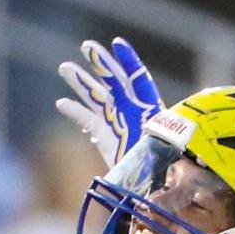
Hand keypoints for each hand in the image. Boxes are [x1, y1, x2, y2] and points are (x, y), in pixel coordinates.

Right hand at [56, 37, 162, 169]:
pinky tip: (62, 103)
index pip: (140, 80)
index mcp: (152, 110)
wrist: (152, 189)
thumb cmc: (166, 170)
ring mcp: (117, 123)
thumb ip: (165, 139)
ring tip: (65, 68)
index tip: (117, 44)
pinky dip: (76, 112)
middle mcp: (133, 111)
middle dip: (102, 64)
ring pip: (98, 97)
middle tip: (87, 47)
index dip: (129, 62)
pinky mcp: (105, 138)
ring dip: (81, 82)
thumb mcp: (172, 150)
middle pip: (115, 82)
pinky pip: (89, 121)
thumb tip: (165, 133)